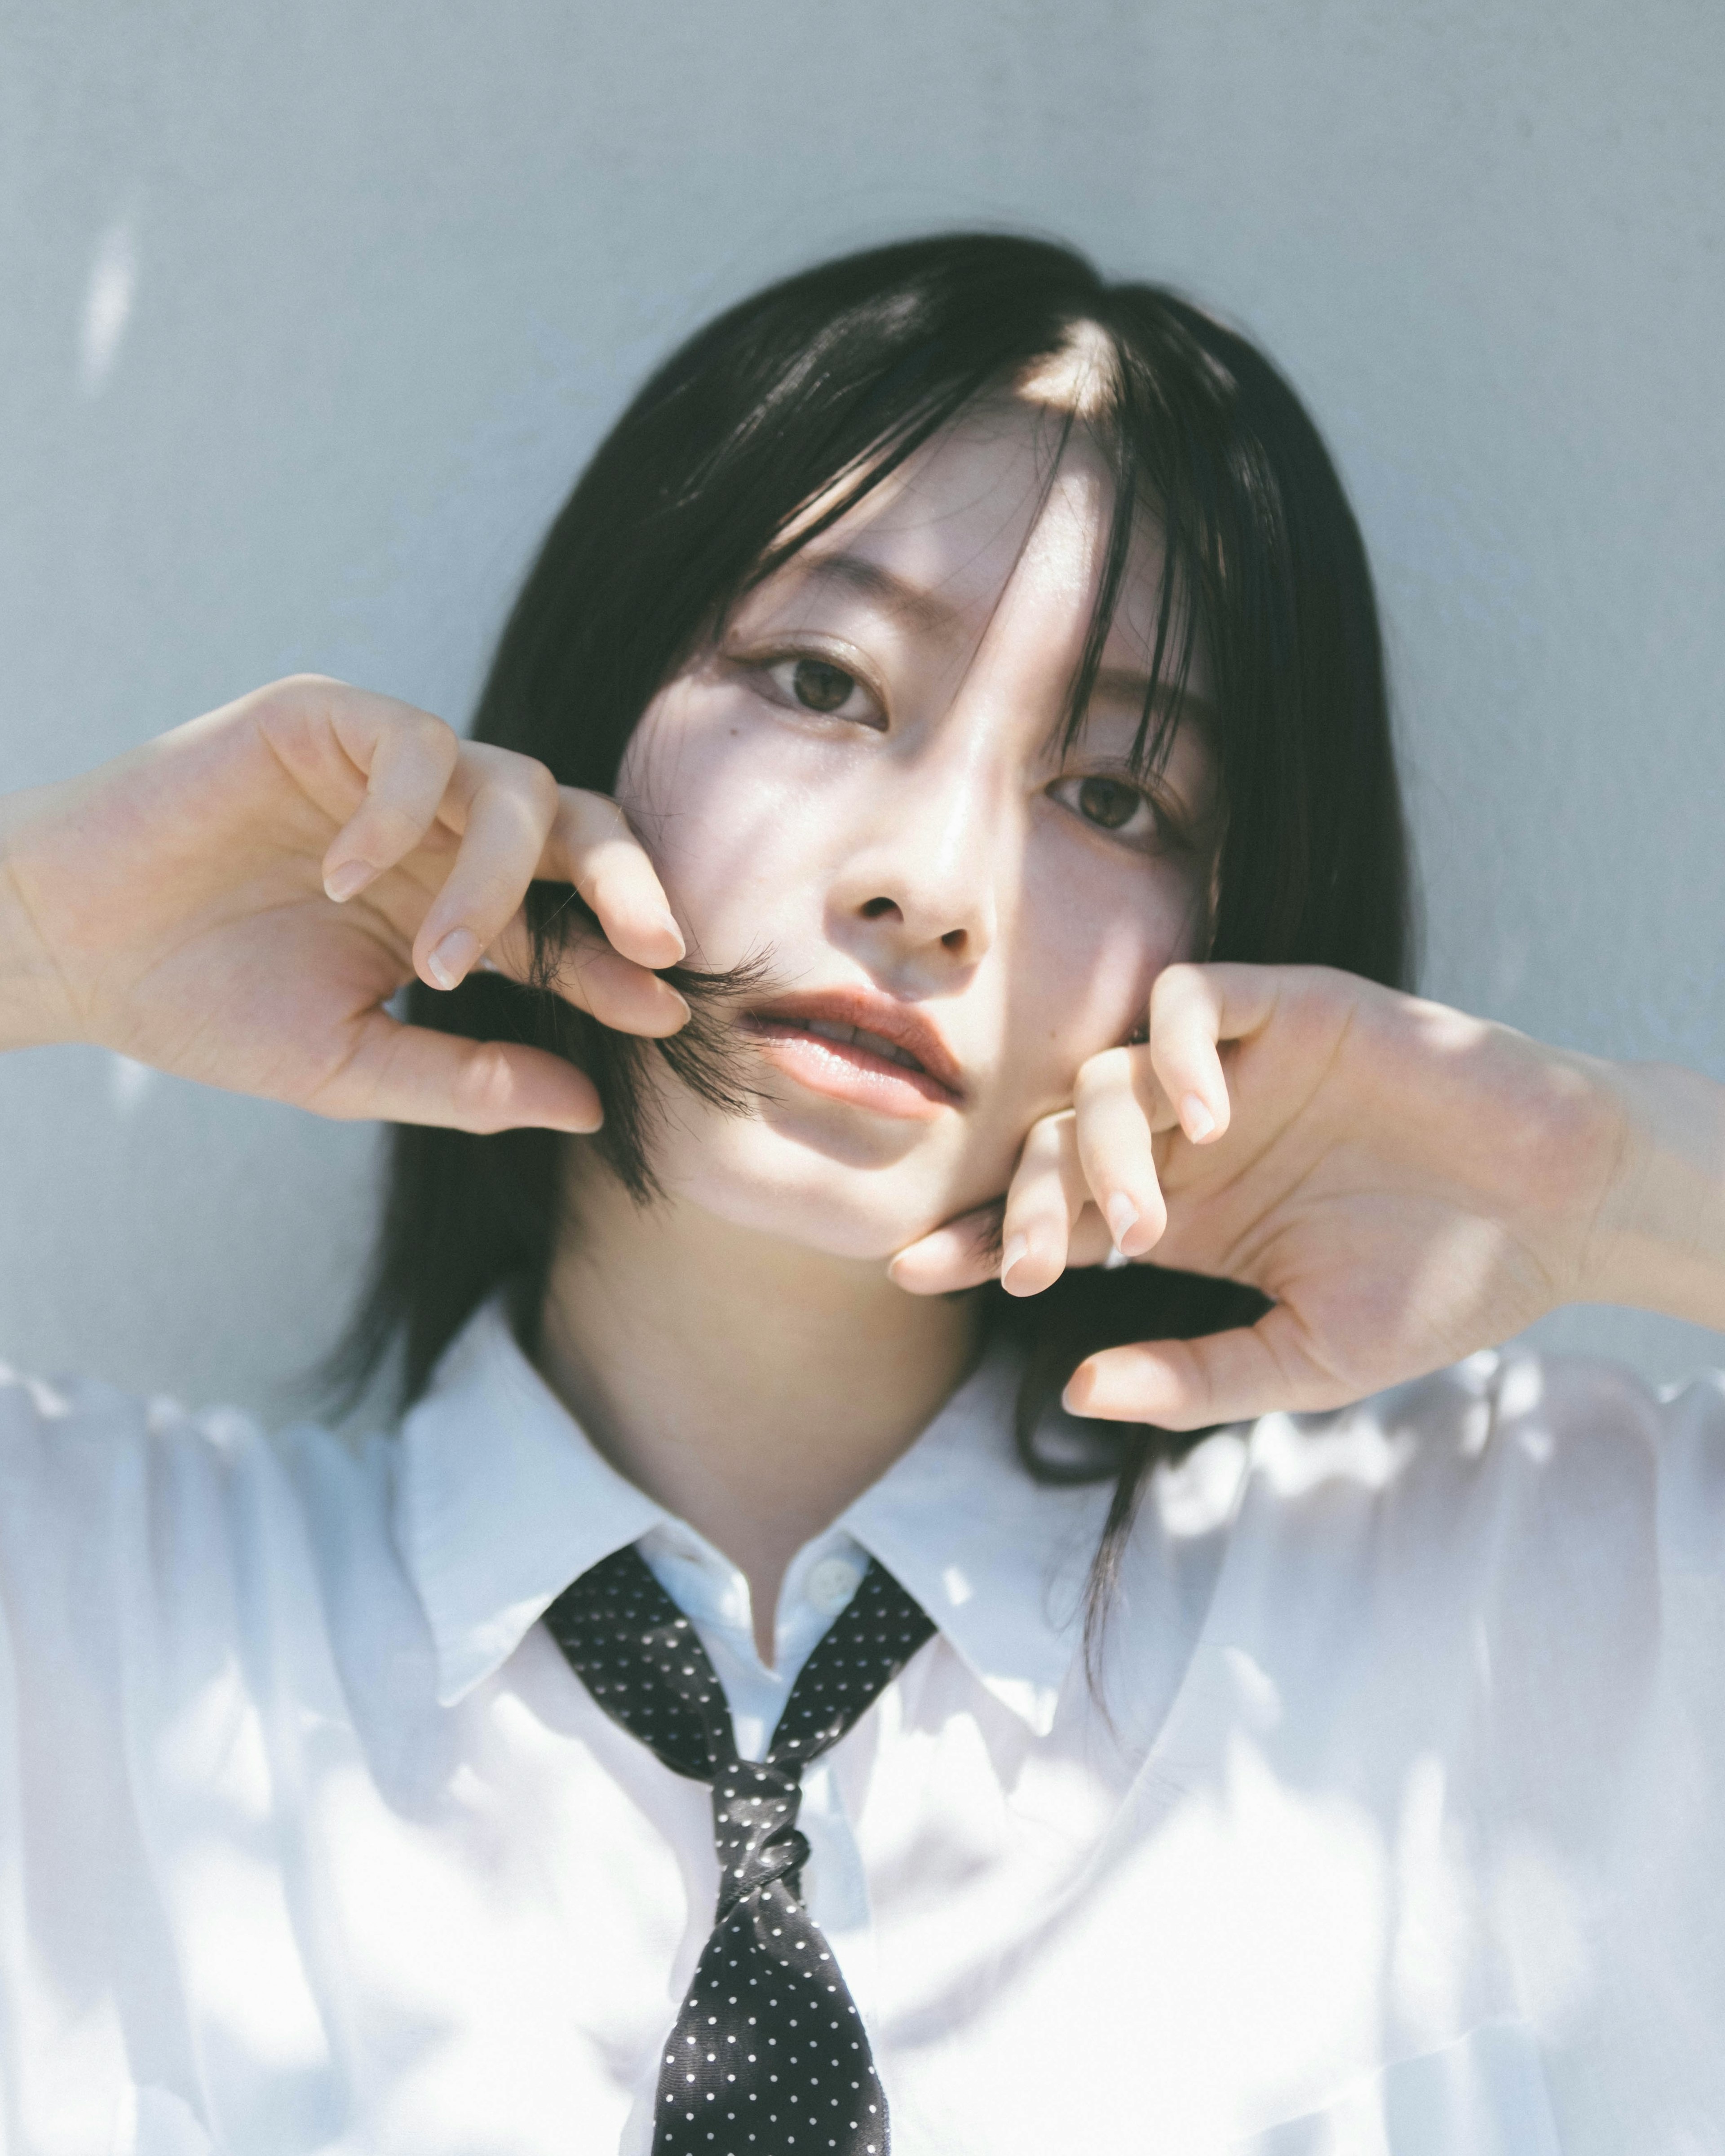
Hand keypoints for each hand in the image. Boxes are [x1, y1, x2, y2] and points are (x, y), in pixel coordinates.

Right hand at [0, 675, 687, 1130]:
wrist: (74, 949)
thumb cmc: (208, 1006)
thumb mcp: (351, 1064)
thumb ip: (467, 1081)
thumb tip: (590, 1109)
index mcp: (461, 912)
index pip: (574, 926)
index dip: (623, 966)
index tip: (664, 1017)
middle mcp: (444, 835)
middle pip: (580, 830)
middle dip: (629, 883)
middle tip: (654, 948)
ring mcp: (391, 774)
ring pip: (512, 784)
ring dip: (496, 878)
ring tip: (436, 960)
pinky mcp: (326, 721)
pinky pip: (414, 742)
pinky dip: (400, 812)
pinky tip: (343, 879)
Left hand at [890, 963, 1641, 1428]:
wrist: (1562, 1213)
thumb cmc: (1441, 1287)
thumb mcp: (1305, 1358)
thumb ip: (1193, 1377)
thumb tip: (1073, 1391)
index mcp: (1183, 1210)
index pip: (1050, 1213)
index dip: (975, 1233)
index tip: (910, 1268)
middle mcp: (1192, 1134)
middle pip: (1057, 1141)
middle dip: (1019, 1205)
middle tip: (1023, 1268)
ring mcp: (1237, 1068)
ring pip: (1110, 1072)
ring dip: (1099, 1148)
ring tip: (1143, 1225)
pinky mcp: (1294, 1008)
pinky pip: (1197, 995)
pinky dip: (1179, 1048)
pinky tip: (1207, 1121)